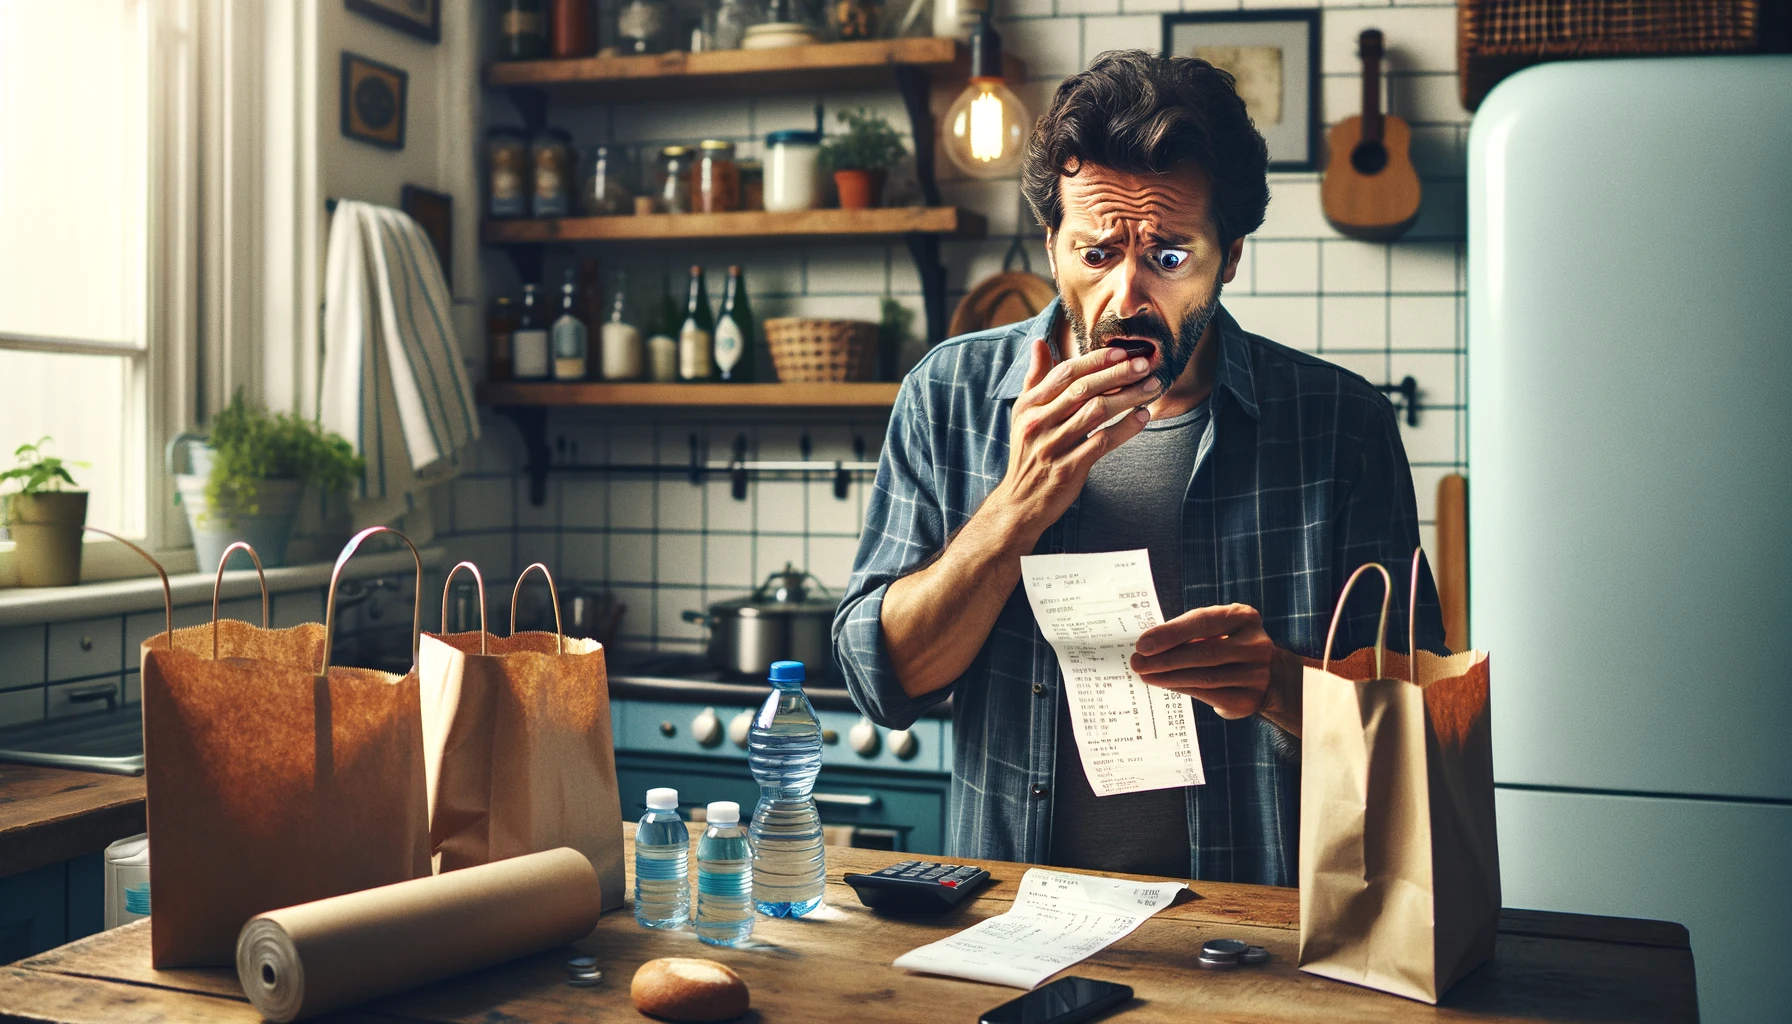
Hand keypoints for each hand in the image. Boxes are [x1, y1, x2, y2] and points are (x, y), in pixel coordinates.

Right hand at [986, 339, 1156, 545]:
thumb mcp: (1023, 414)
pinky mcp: (1068, 468)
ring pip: (1096, 414)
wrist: (1020, 501)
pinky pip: (1102, 443)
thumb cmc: (1028, 452)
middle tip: (1145, 365)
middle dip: (1117, 374)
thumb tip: (1038, 342)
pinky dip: (1125, 429)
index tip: (1122, 352)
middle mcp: (1038, 423)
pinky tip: (1142, 417)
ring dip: (1128, 398)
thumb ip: (1034, 378)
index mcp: (1029, 406)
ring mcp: (1053, 446)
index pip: (1065, 373)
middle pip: (1083, 390)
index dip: (1095, 361)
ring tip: (1152, 387)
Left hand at [1131, 603, 1303, 731]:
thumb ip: (1188, 633)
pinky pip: (1209, 695)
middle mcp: (1256, 644)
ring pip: (1205, 677)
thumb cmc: (1227, 644)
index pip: (1204, 622)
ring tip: (1145, 675)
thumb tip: (1147, 646)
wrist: (1267, 675)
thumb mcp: (1216, 629)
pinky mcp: (1249, 699)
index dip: (1171, 633)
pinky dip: (1182, 689)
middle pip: (1203, 652)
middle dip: (1165, 659)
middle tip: (1137, 663)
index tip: (1142, 644)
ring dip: (1169, 677)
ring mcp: (1257, 674)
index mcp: (1244, 617)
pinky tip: (1164, 684)